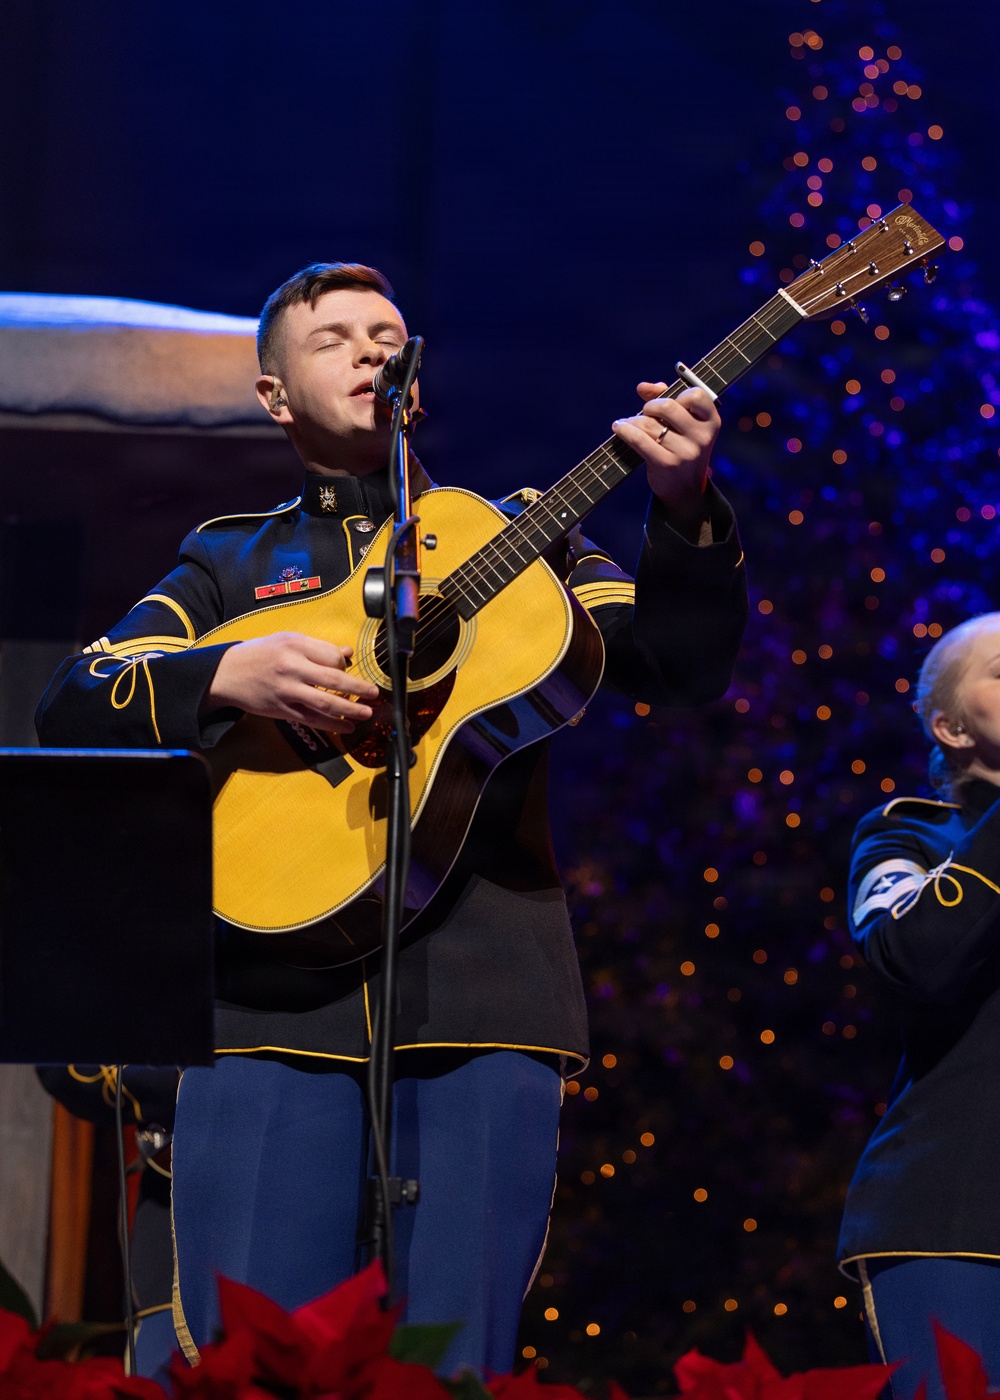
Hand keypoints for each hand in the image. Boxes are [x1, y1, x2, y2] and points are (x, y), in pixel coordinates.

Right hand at [204, 632, 378, 731]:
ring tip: (367, 714)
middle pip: (334, 680)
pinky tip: (346, 726)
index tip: (347, 670)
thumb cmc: (259, 654)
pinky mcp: (282, 710)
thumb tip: (347, 653)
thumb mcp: (286, 640)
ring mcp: (288, 691)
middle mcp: (293, 667)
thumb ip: (317, 647)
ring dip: (350, 710)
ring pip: (325, 703)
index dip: (344, 665)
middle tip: (374, 694)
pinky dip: (332, 724)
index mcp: (296, 645)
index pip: (332, 657)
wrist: (226, 674)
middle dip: (359, 688)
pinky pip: (312, 719)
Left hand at [612, 382, 720, 525]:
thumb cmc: (682, 447)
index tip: (667, 403)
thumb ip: (666, 398)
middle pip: (668, 406)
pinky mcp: (666, 463)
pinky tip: (619, 428)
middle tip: (646, 413)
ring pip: (649, 424)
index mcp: (711, 422)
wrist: (684, 490)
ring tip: (628, 424)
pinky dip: (625, 431)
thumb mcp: (684, 424)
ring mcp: (685, 452)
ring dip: (634, 421)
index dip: (678, 395)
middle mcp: (702, 437)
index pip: (696, 395)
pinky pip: (639, 439)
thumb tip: (643, 387)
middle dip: (651, 407)